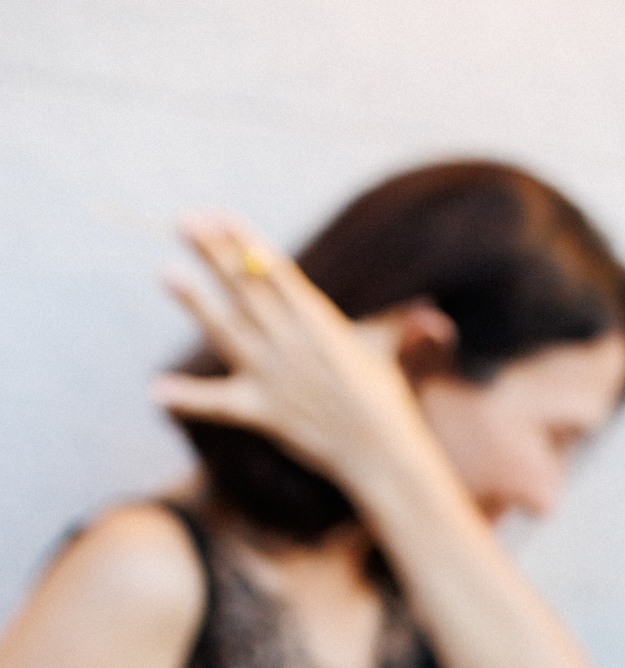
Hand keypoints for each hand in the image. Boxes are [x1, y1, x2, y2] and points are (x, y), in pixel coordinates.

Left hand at [151, 212, 439, 495]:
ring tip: (167, 273)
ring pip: (228, 331)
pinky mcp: (265, 413)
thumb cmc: (386, 400)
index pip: (272, 270)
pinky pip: (219, 405)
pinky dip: (189, 399)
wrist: (383, 453)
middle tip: (183, 222)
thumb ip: (388, 322)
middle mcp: (292, 343)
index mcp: (318, 320)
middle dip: (214, 254)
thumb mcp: (386, 349)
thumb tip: (423, 310)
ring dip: (196, 303)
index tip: (218, 214)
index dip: (242, 241)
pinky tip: (157, 388)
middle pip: (245, 289)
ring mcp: (276, 377)